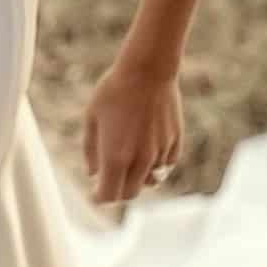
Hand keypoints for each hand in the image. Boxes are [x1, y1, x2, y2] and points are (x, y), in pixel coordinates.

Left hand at [82, 58, 183, 204]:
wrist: (148, 70)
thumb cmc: (113, 91)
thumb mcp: (92, 118)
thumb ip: (92, 150)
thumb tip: (93, 174)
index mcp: (116, 157)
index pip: (109, 195)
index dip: (99, 197)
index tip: (94, 192)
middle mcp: (140, 161)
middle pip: (130, 193)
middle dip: (118, 190)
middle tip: (108, 179)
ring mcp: (160, 153)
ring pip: (151, 181)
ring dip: (138, 178)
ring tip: (128, 163)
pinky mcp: (175, 143)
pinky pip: (165, 165)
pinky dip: (155, 165)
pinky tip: (146, 150)